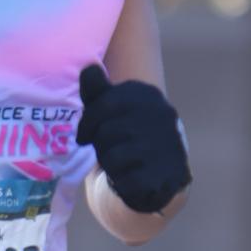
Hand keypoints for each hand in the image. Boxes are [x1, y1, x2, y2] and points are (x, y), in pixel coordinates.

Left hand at [75, 64, 191, 215]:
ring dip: (109, 165)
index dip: (87, 123)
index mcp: (147, 94)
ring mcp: (166, 144)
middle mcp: (161, 114)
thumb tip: (88, 67)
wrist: (163, 172)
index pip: (104, 103)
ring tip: (119, 164)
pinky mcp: (167, 173)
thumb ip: (98, 91)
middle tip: (107, 151)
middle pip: (107, 132)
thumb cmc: (129, 135)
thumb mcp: (113, 110)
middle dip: (100, 146)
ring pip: (114, 157)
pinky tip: (129, 179)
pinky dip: (121, 183)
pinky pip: (127, 180)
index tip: (83, 136)